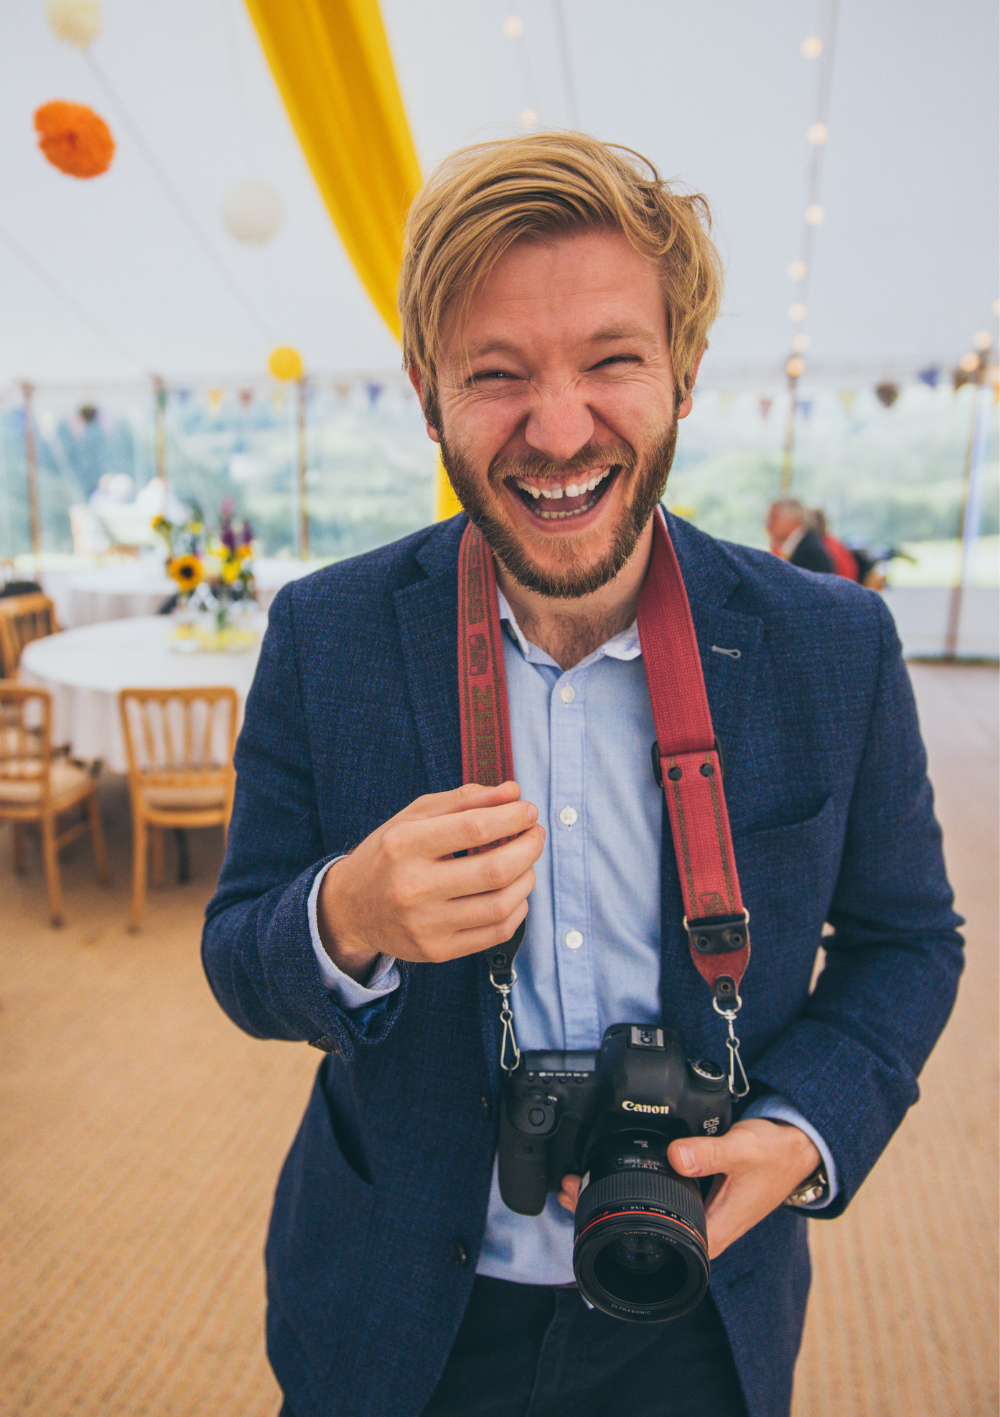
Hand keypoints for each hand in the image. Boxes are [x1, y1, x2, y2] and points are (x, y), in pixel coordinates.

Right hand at [318, 780, 544, 980]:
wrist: (350, 909)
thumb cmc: (388, 855)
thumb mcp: (414, 816)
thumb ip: (464, 800)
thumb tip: (513, 793)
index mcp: (404, 844)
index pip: (475, 828)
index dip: (513, 817)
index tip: (528, 810)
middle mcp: (412, 886)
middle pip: (494, 870)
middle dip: (529, 847)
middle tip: (534, 835)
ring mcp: (424, 924)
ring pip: (501, 905)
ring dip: (527, 878)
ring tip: (525, 863)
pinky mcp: (436, 951)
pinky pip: (496, 932)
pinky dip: (518, 909)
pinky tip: (514, 893)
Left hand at [557, 1119, 820, 1259]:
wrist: (797, 1146)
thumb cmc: (775, 1155)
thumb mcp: (743, 1150)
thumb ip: (710, 1152)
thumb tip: (676, 1157)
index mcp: (713, 1229)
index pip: (658, 1248)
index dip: (616, 1235)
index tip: (582, 1209)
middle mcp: (703, 1227)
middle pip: (645, 1234)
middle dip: (603, 1215)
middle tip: (566, 1190)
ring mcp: (699, 1212)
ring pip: (649, 1215)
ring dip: (613, 1200)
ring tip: (575, 1182)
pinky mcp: (697, 1194)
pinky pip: (658, 1197)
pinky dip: (633, 1186)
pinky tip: (612, 1172)